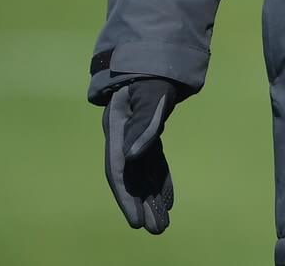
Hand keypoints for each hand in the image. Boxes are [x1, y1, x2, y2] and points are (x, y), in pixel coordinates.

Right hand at [102, 77, 180, 232]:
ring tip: (162, 224)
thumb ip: (142, 123)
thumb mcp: (150, 94)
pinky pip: (153, 163)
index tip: (135, 221)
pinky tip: (167, 200)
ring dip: (151, 198)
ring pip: (142, 174)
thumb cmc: (151, 72)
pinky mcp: (147, 133)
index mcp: (117, 129)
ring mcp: (134, 135)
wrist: (155, 52)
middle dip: (141, 205)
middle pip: (131, 178)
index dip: (126, 197)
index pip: (119, 170)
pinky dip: (160, 181)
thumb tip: (134, 156)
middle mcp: (123, 137)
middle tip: (156, 230)